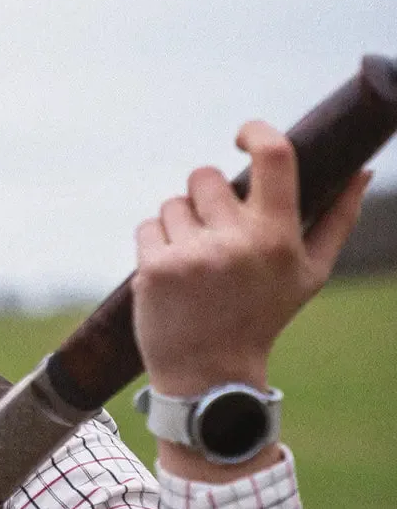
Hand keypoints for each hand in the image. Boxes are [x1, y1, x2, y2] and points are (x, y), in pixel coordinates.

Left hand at [132, 120, 370, 397]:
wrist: (209, 376)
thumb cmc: (262, 319)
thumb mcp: (309, 275)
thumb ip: (338, 220)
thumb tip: (361, 170)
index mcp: (277, 236)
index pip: (273, 156)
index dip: (255, 132)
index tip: (241, 136)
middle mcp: (235, 242)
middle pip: (204, 176)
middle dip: (204, 196)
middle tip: (210, 230)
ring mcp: (191, 256)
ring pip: (172, 203)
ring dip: (178, 223)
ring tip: (192, 262)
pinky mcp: (154, 270)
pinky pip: (147, 227)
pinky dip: (154, 244)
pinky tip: (169, 273)